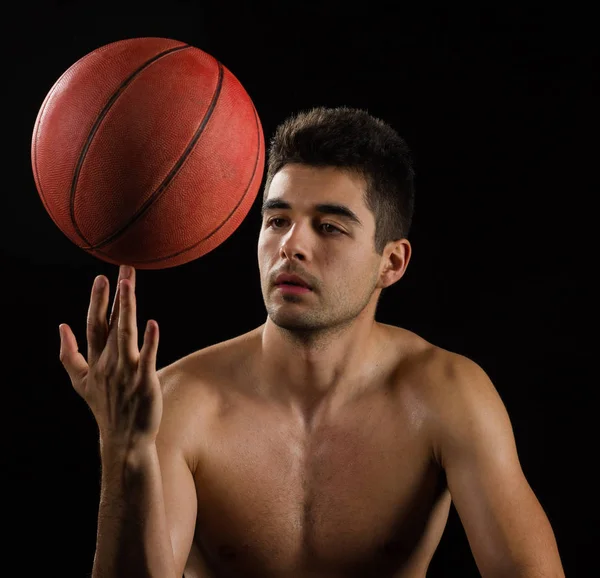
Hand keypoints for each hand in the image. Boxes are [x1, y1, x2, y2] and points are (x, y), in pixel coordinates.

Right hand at [59, 265, 161, 449]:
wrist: (124, 439)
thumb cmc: (105, 407)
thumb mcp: (79, 382)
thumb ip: (69, 355)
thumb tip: (61, 327)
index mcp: (95, 360)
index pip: (95, 325)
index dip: (98, 302)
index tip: (101, 278)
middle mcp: (109, 363)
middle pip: (112, 323)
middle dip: (116, 296)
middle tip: (123, 269)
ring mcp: (127, 372)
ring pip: (126, 335)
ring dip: (128, 309)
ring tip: (129, 285)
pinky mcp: (144, 382)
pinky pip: (147, 358)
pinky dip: (150, 342)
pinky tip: (152, 323)